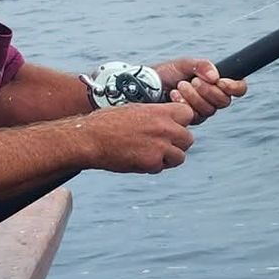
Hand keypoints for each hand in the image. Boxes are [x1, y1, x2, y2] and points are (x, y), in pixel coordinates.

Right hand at [76, 100, 196, 172]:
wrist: (89, 138)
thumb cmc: (107, 123)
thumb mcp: (135, 110)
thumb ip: (155, 116)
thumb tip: (168, 123)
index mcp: (159, 111)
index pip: (188, 114)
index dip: (182, 122)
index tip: (172, 126)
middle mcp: (163, 127)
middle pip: (188, 139)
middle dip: (177, 144)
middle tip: (162, 145)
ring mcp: (159, 146)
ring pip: (180, 157)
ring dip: (168, 158)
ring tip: (149, 154)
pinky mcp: (152, 162)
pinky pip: (161, 168)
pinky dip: (152, 167)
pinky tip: (137, 160)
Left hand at [152, 57, 244, 121]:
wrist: (145, 86)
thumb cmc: (165, 74)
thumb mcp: (183, 64)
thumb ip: (201, 65)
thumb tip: (215, 76)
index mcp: (216, 83)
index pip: (238, 88)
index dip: (234, 87)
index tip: (221, 82)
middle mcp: (212, 99)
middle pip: (224, 101)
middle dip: (208, 91)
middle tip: (193, 81)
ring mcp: (202, 110)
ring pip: (209, 110)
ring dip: (194, 96)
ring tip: (179, 86)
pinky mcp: (190, 120)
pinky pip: (195, 116)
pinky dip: (184, 104)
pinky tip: (173, 96)